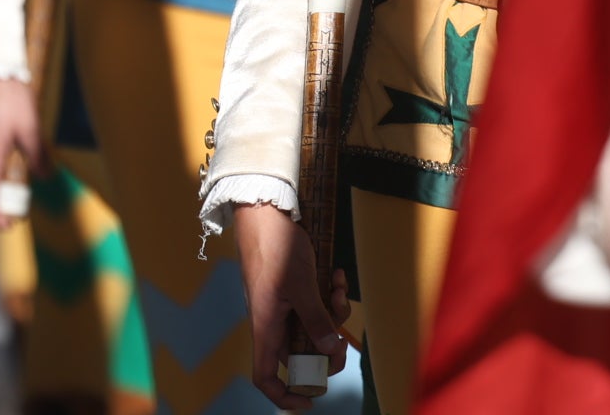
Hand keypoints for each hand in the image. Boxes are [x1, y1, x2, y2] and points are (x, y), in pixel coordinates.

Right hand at [235, 201, 349, 409]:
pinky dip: (330, 293)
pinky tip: (337, 275)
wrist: (266, 212)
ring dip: (333, 312)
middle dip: (326, 347)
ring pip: (313, 326)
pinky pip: (317, 303)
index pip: (266, 376)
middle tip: (343, 340)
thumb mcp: (302, 285)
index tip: (308, 401)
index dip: (284, 395)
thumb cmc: (276, 248)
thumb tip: (330, 350)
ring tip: (339, 289)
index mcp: (266, 327)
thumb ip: (316, 319)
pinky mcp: (294, 290)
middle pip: (300, 353)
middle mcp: (273, 321)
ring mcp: (284, 306)